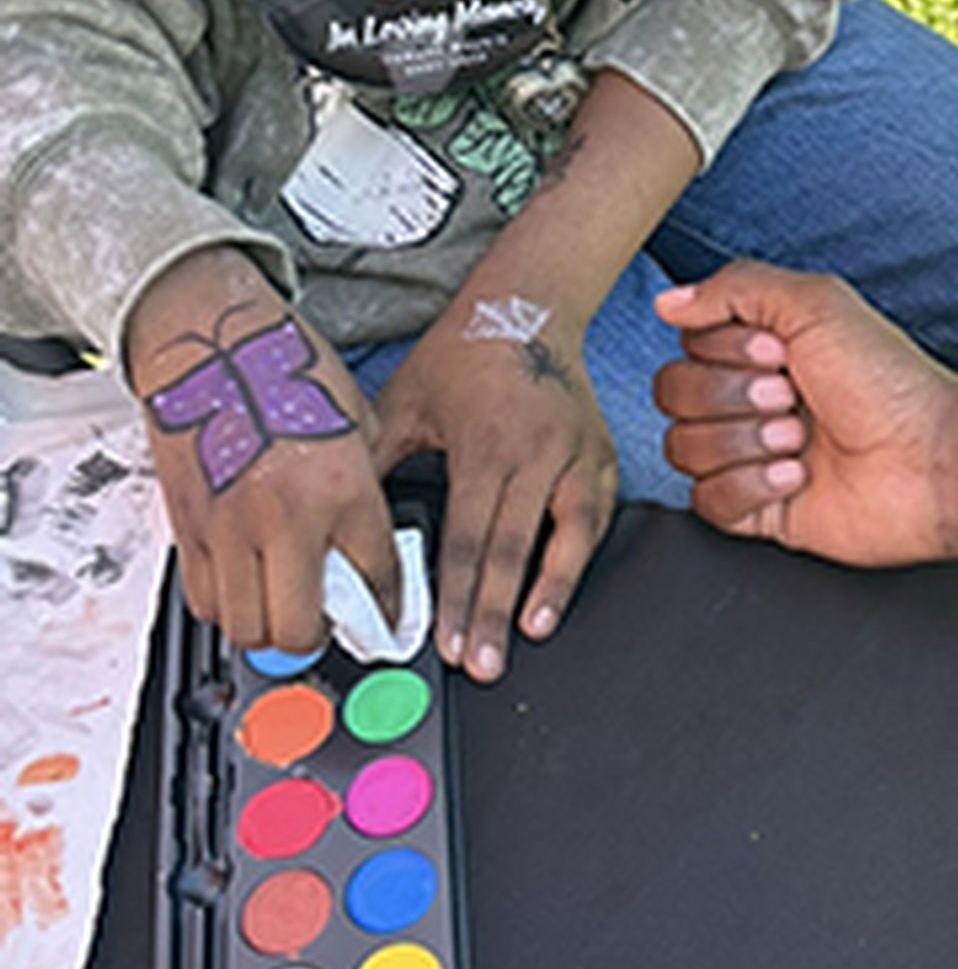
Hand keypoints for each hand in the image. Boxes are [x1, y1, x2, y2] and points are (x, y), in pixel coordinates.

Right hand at [129, 249, 397, 656]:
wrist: (206, 335)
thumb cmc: (283, 365)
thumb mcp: (356, 420)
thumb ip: (364, 488)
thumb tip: (368, 545)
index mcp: (340, 485)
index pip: (376, 577)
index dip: (388, 606)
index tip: (389, 616)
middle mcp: (283, 515)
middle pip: (301, 627)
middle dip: (323, 636)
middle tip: (330, 621)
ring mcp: (227, 526)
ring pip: (247, 627)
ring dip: (271, 629)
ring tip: (286, 606)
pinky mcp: (186, 527)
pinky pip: (205, 600)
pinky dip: (228, 607)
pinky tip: (246, 586)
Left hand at [371, 300, 618, 680]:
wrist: (530, 305)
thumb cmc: (464, 352)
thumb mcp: (404, 400)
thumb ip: (378, 463)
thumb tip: (343, 522)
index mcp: (487, 441)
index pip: (469, 537)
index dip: (456, 595)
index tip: (445, 639)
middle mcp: (539, 451)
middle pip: (513, 550)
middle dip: (493, 614)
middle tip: (480, 664)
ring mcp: (578, 456)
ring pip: (566, 539)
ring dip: (547, 595)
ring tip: (529, 637)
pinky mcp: (602, 458)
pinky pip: (594, 522)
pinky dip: (579, 562)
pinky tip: (559, 597)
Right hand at [653, 262, 957, 567]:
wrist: (930, 462)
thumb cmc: (889, 383)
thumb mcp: (817, 304)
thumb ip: (735, 287)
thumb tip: (668, 302)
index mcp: (764, 351)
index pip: (687, 345)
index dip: (725, 351)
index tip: (779, 353)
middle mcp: (753, 401)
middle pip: (674, 393)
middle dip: (732, 395)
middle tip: (790, 397)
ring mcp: (753, 457)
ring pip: (683, 447)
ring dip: (743, 441)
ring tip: (799, 441)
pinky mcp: (760, 511)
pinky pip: (707, 500)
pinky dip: (748, 486)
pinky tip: (796, 479)